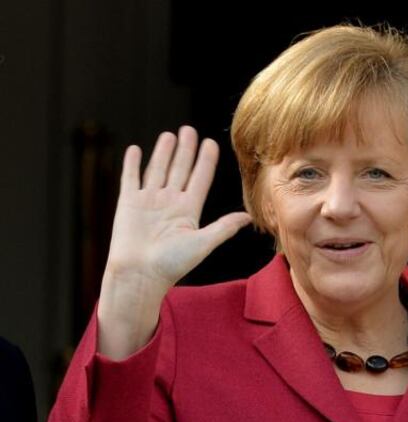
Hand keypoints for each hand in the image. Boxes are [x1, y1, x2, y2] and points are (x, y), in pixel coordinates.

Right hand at [97, 126, 250, 358]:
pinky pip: (130, 179)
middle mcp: (169, 203)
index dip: (205, 161)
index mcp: (188, 210)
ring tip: (169, 135)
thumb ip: (223, 227)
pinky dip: (132, 164)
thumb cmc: (172, 264)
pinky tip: (136, 149)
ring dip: (163, 152)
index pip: (199, 179)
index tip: (211, 143)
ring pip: (157, 170)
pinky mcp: (128, 203)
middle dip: (185, 150)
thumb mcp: (203, 243)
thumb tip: (247, 217)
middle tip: (190, 130)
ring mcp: (148, 202)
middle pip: (180, 169)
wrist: (140, 274)